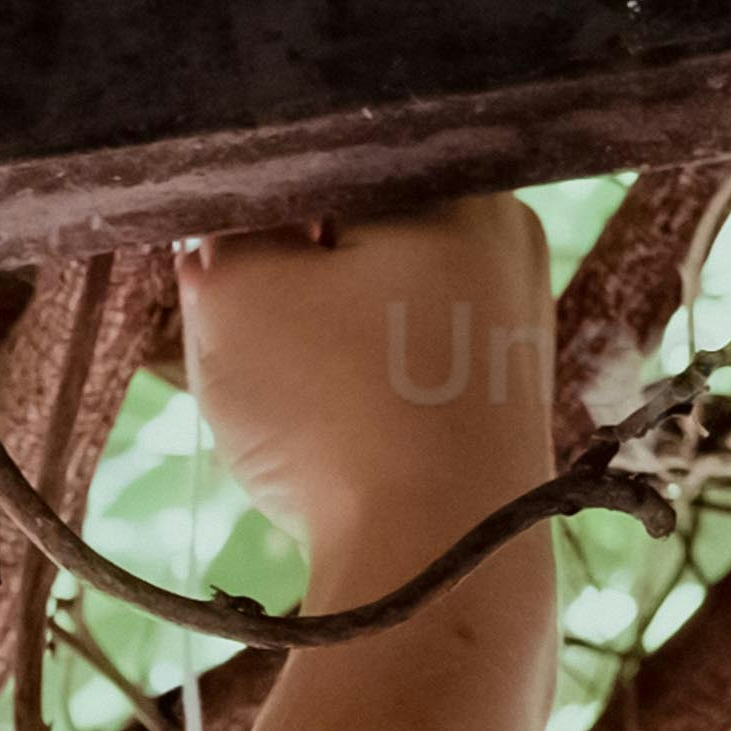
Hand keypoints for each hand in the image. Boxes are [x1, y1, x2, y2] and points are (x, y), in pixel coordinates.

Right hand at [178, 197, 556, 614]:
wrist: (432, 568)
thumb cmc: (335, 413)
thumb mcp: (237, 297)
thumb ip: (222, 235)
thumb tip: (224, 226)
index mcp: (457, 185)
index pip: (329, 162)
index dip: (255, 209)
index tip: (214, 258)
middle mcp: (507, 239)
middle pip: (361, 231)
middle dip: (289, 273)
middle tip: (237, 323)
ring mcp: (516, 325)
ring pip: (382, 301)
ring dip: (317, 333)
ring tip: (277, 387)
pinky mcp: (504, 402)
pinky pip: (410, 365)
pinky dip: (359, 383)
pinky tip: (325, 429)